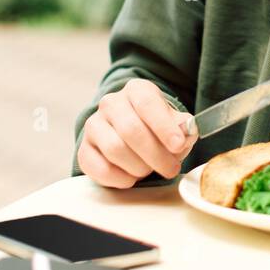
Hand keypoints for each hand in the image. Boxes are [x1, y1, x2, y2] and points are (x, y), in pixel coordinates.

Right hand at [78, 78, 199, 187]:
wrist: (130, 135)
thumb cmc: (157, 129)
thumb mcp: (174, 123)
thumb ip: (183, 128)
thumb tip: (185, 133)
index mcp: (136, 90)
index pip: (147, 104)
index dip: (164, 126)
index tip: (178, 145)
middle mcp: (111, 103)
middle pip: (131, 130)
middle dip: (155, 154)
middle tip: (171, 169)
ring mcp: (94, 125)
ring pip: (115, 149)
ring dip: (139, 167)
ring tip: (150, 170)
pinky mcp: (84, 150)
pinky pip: (100, 168)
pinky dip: (120, 178)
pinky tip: (132, 178)